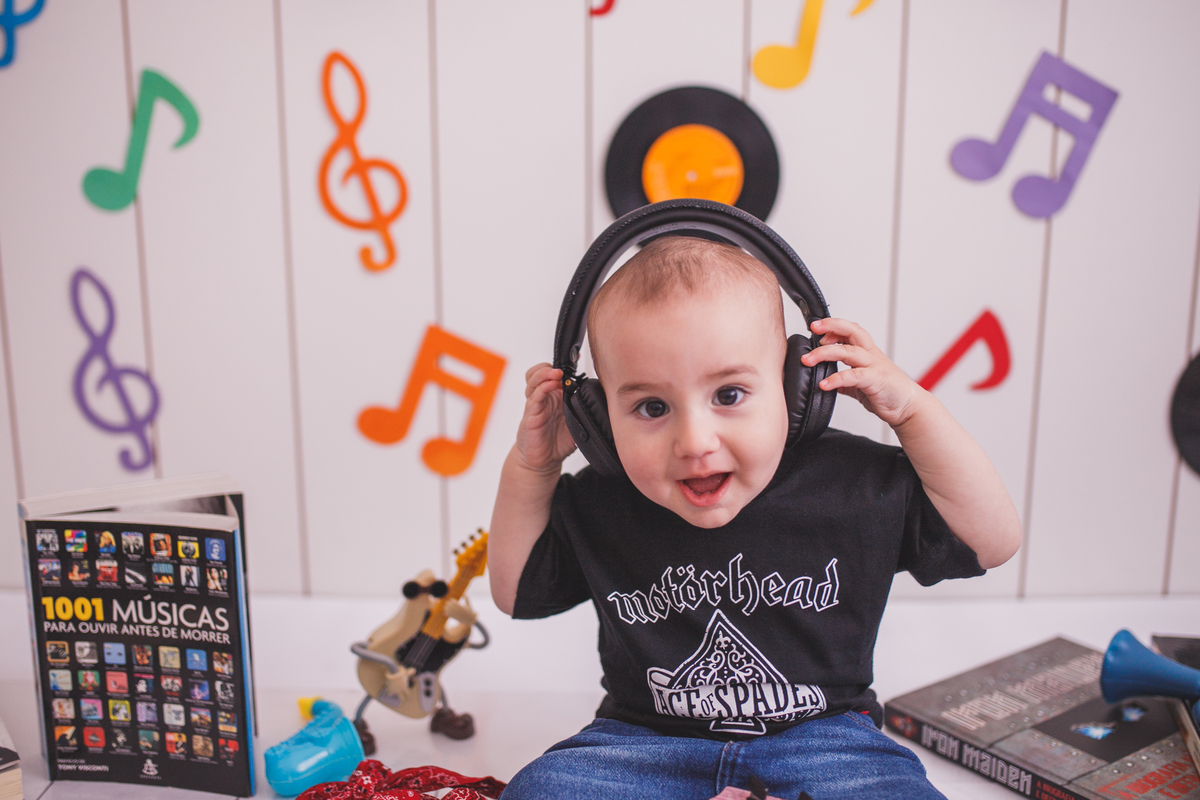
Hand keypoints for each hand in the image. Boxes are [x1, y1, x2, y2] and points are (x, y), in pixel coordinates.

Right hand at [514, 363, 576, 472]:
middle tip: (564, 366)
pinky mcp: (531, 415)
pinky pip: (534, 397)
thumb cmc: (559, 441)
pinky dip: (541, 389)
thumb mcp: (578, 421)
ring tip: (557, 374)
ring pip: (534, 380)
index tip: (576, 355)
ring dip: (545, 374)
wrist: (544, 461)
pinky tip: (551, 386)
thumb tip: (606, 400)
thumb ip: (586, 409)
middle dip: (551, 365)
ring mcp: (536, 404)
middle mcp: (545, 397)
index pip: (555, 372)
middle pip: (540, 371)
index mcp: (556, 395)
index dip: (564, 363)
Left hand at [801, 318, 924, 428]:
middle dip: (831, 326)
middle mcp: (871, 355)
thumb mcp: (862, 384)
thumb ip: (846, 380)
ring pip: (849, 351)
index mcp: (868, 352)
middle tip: (813, 329)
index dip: (834, 326)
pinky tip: (824, 384)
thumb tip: (829, 381)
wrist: (909, 407)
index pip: (851, 330)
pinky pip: (853, 376)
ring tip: (808, 360)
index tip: (816, 329)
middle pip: (852, 332)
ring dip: (825, 353)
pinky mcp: (875, 381)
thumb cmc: (889, 392)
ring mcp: (874, 367)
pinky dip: (836, 379)